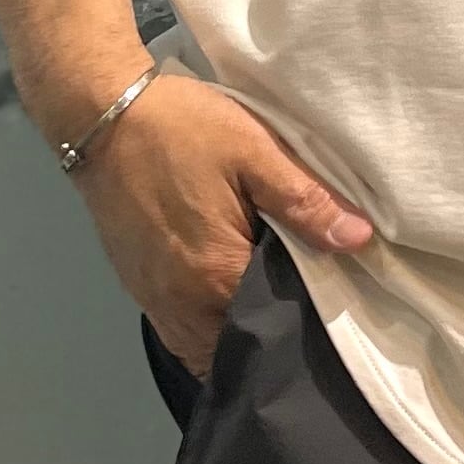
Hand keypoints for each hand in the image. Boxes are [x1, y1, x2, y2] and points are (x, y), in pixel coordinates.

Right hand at [65, 69, 373, 376]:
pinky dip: (209, 325)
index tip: (335, 308)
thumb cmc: (182, 131)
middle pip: (238, 346)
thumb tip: (360, 240)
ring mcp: (155, 302)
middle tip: (309, 307)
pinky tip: (232, 297)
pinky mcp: (138, 289)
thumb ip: (305, 203)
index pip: (275, 327)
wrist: (103, 117)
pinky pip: (182, 331)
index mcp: (217, 278)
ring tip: (273, 304)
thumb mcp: (254, 153)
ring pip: (206, 346)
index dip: (308, 321)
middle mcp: (182, 306)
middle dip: (272, 336)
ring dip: (236, 334)